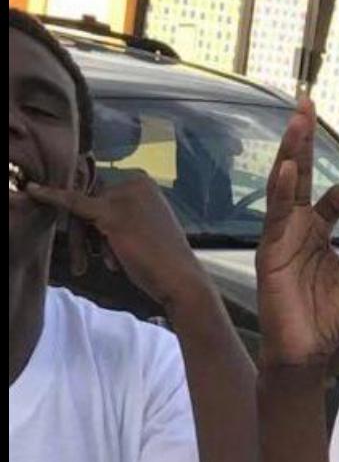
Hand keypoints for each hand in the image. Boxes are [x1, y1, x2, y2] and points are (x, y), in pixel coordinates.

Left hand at [24, 167, 211, 319]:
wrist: (181, 281)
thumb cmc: (164, 262)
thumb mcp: (143, 230)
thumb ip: (120, 217)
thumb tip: (93, 217)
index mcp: (144, 181)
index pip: (103, 193)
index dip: (94, 221)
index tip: (97, 245)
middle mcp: (133, 180)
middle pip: (91, 200)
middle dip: (85, 234)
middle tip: (86, 262)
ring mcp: (122, 195)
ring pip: (83, 210)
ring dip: (83, 241)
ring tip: (101, 264)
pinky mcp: (110, 213)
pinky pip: (74, 203)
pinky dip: (53, 197)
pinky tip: (35, 191)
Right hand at [256, 102, 338, 372]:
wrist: (309, 355)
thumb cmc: (332, 322)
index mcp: (318, 233)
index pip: (337, 199)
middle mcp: (297, 229)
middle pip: (300, 174)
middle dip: (304, 139)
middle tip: (307, 103)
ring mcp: (281, 237)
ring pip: (284, 184)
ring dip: (293, 151)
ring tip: (299, 118)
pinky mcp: (270, 252)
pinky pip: (276, 215)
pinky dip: (282, 190)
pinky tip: (289, 168)